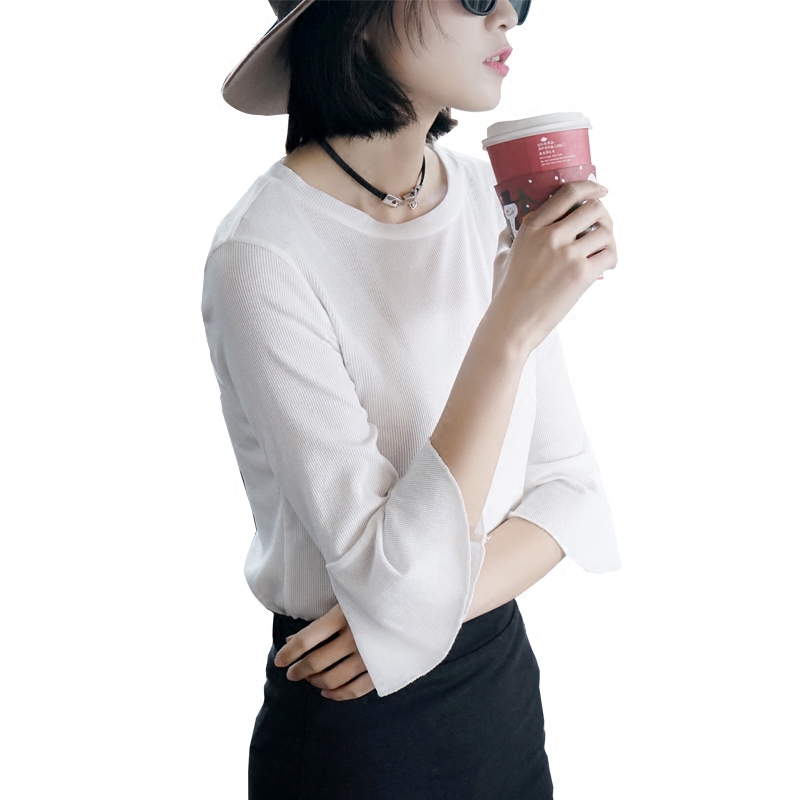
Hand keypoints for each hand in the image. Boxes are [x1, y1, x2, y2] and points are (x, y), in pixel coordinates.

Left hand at [273, 602, 375, 700]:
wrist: (415, 604)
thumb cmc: (374, 598)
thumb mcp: (347, 601)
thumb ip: (321, 622)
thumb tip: (292, 642)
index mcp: (344, 614)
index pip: (306, 640)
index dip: (288, 654)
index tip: (279, 660)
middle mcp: (355, 636)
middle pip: (316, 662)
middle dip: (298, 670)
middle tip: (292, 673)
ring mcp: (368, 655)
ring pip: (332, 679)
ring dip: (315, 682)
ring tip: (309, 679)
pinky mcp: (381, 669)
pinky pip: (354, 691)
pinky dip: (336, 694)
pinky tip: (327, 691)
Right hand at [493, 180, 616, 355]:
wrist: (512, 323)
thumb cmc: (505, 293)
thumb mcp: (502, 257)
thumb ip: (508, 238)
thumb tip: (510, 228)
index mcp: (532, 227)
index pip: (568, 194)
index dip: (589, 187)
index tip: (599, 189)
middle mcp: (551, 235)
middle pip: (593, 208)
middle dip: (603, 214)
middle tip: (602, 224)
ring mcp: (568, 254)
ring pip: (605, 231)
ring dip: (609, 238)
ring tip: (603, 248)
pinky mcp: (581, 274)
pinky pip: (610, 255)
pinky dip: (612, 257)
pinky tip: (606, 264)